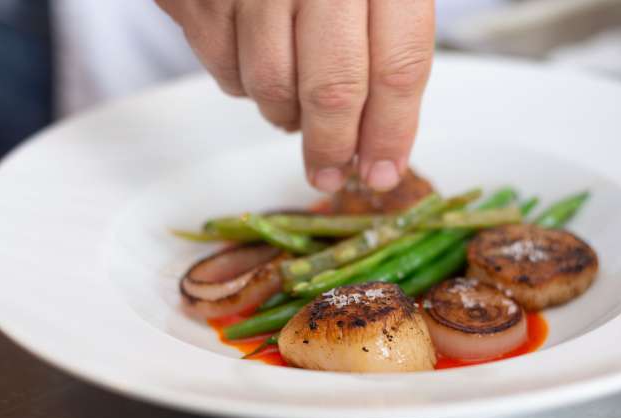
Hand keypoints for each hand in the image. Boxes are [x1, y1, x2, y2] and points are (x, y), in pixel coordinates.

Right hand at [155, 0, 434, 191]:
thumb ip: (390, 39)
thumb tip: (381, 136)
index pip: (398, 65)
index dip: (392, 132)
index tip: (382, 172)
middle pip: (332, 89)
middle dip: (333, 147)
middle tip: (330, 174)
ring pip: (269, 87)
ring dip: (285, 116)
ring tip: (296, 108)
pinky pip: (222, 69)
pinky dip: (243, 84)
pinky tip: (259, 61)